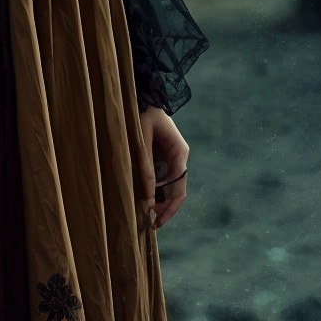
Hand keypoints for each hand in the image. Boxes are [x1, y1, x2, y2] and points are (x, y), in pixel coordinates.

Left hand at [135, 107, 188, 230]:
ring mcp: (173, 158)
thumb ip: (145, 166)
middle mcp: (180, 157)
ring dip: (161, 201)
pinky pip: (163, 179)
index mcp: (179, 152)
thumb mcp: (140, 140)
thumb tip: (148, 197)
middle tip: (152, 224)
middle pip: (178, 190)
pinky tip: (146, 199)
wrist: (144, 96)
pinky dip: (156, 191)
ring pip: (171, 186)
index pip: (179, 187)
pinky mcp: (164, 157)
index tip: (156, 219)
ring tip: (148, 215)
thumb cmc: (141, 114)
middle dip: (167, 208)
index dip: (169, 206)